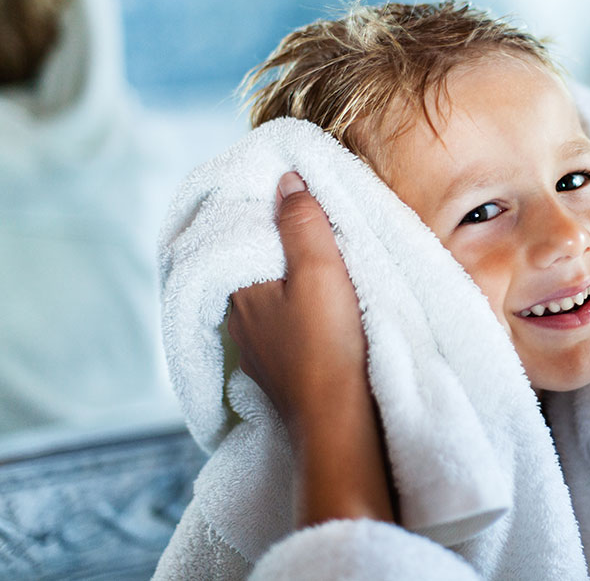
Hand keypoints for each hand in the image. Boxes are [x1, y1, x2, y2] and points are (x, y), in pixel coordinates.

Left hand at [227, 172, 365, 433]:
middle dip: (277, 250)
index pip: (240, 238)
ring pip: (267, 303)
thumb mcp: (320, 269)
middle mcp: (239, 321)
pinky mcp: (279, 375)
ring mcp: (257, 352)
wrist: (338, 420)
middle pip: (253, 270)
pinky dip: (295, 317)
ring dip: (286, 286)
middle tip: (308, 230)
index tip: (288, 199)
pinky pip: (281, 331)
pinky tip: (316, 317)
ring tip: (316, 270)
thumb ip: (302, 223)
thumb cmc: (328, 343)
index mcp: (240, 290)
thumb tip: (286, 182)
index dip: (264, 216)